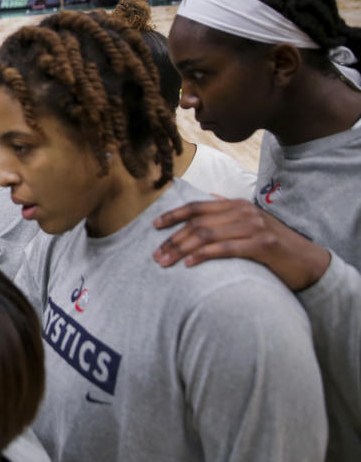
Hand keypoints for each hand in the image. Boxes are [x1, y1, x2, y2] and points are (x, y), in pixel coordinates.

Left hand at [152, 198, 330, 290]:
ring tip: (166, 262)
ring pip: (207, 235)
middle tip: (156, 255)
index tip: (154, 226)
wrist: (307, 261)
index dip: (173, 215)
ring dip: (182, 249)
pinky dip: (204, 255)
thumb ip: (230, 211)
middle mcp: (243, 212)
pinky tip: (190, 264)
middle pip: (198, 223)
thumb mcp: (251, 223)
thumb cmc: (273, 245)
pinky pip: (226, 249)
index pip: (197, 207)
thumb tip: (210, 198)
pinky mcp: (263, 244)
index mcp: (236, 205)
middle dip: (173, 239)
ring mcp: (254, 227)